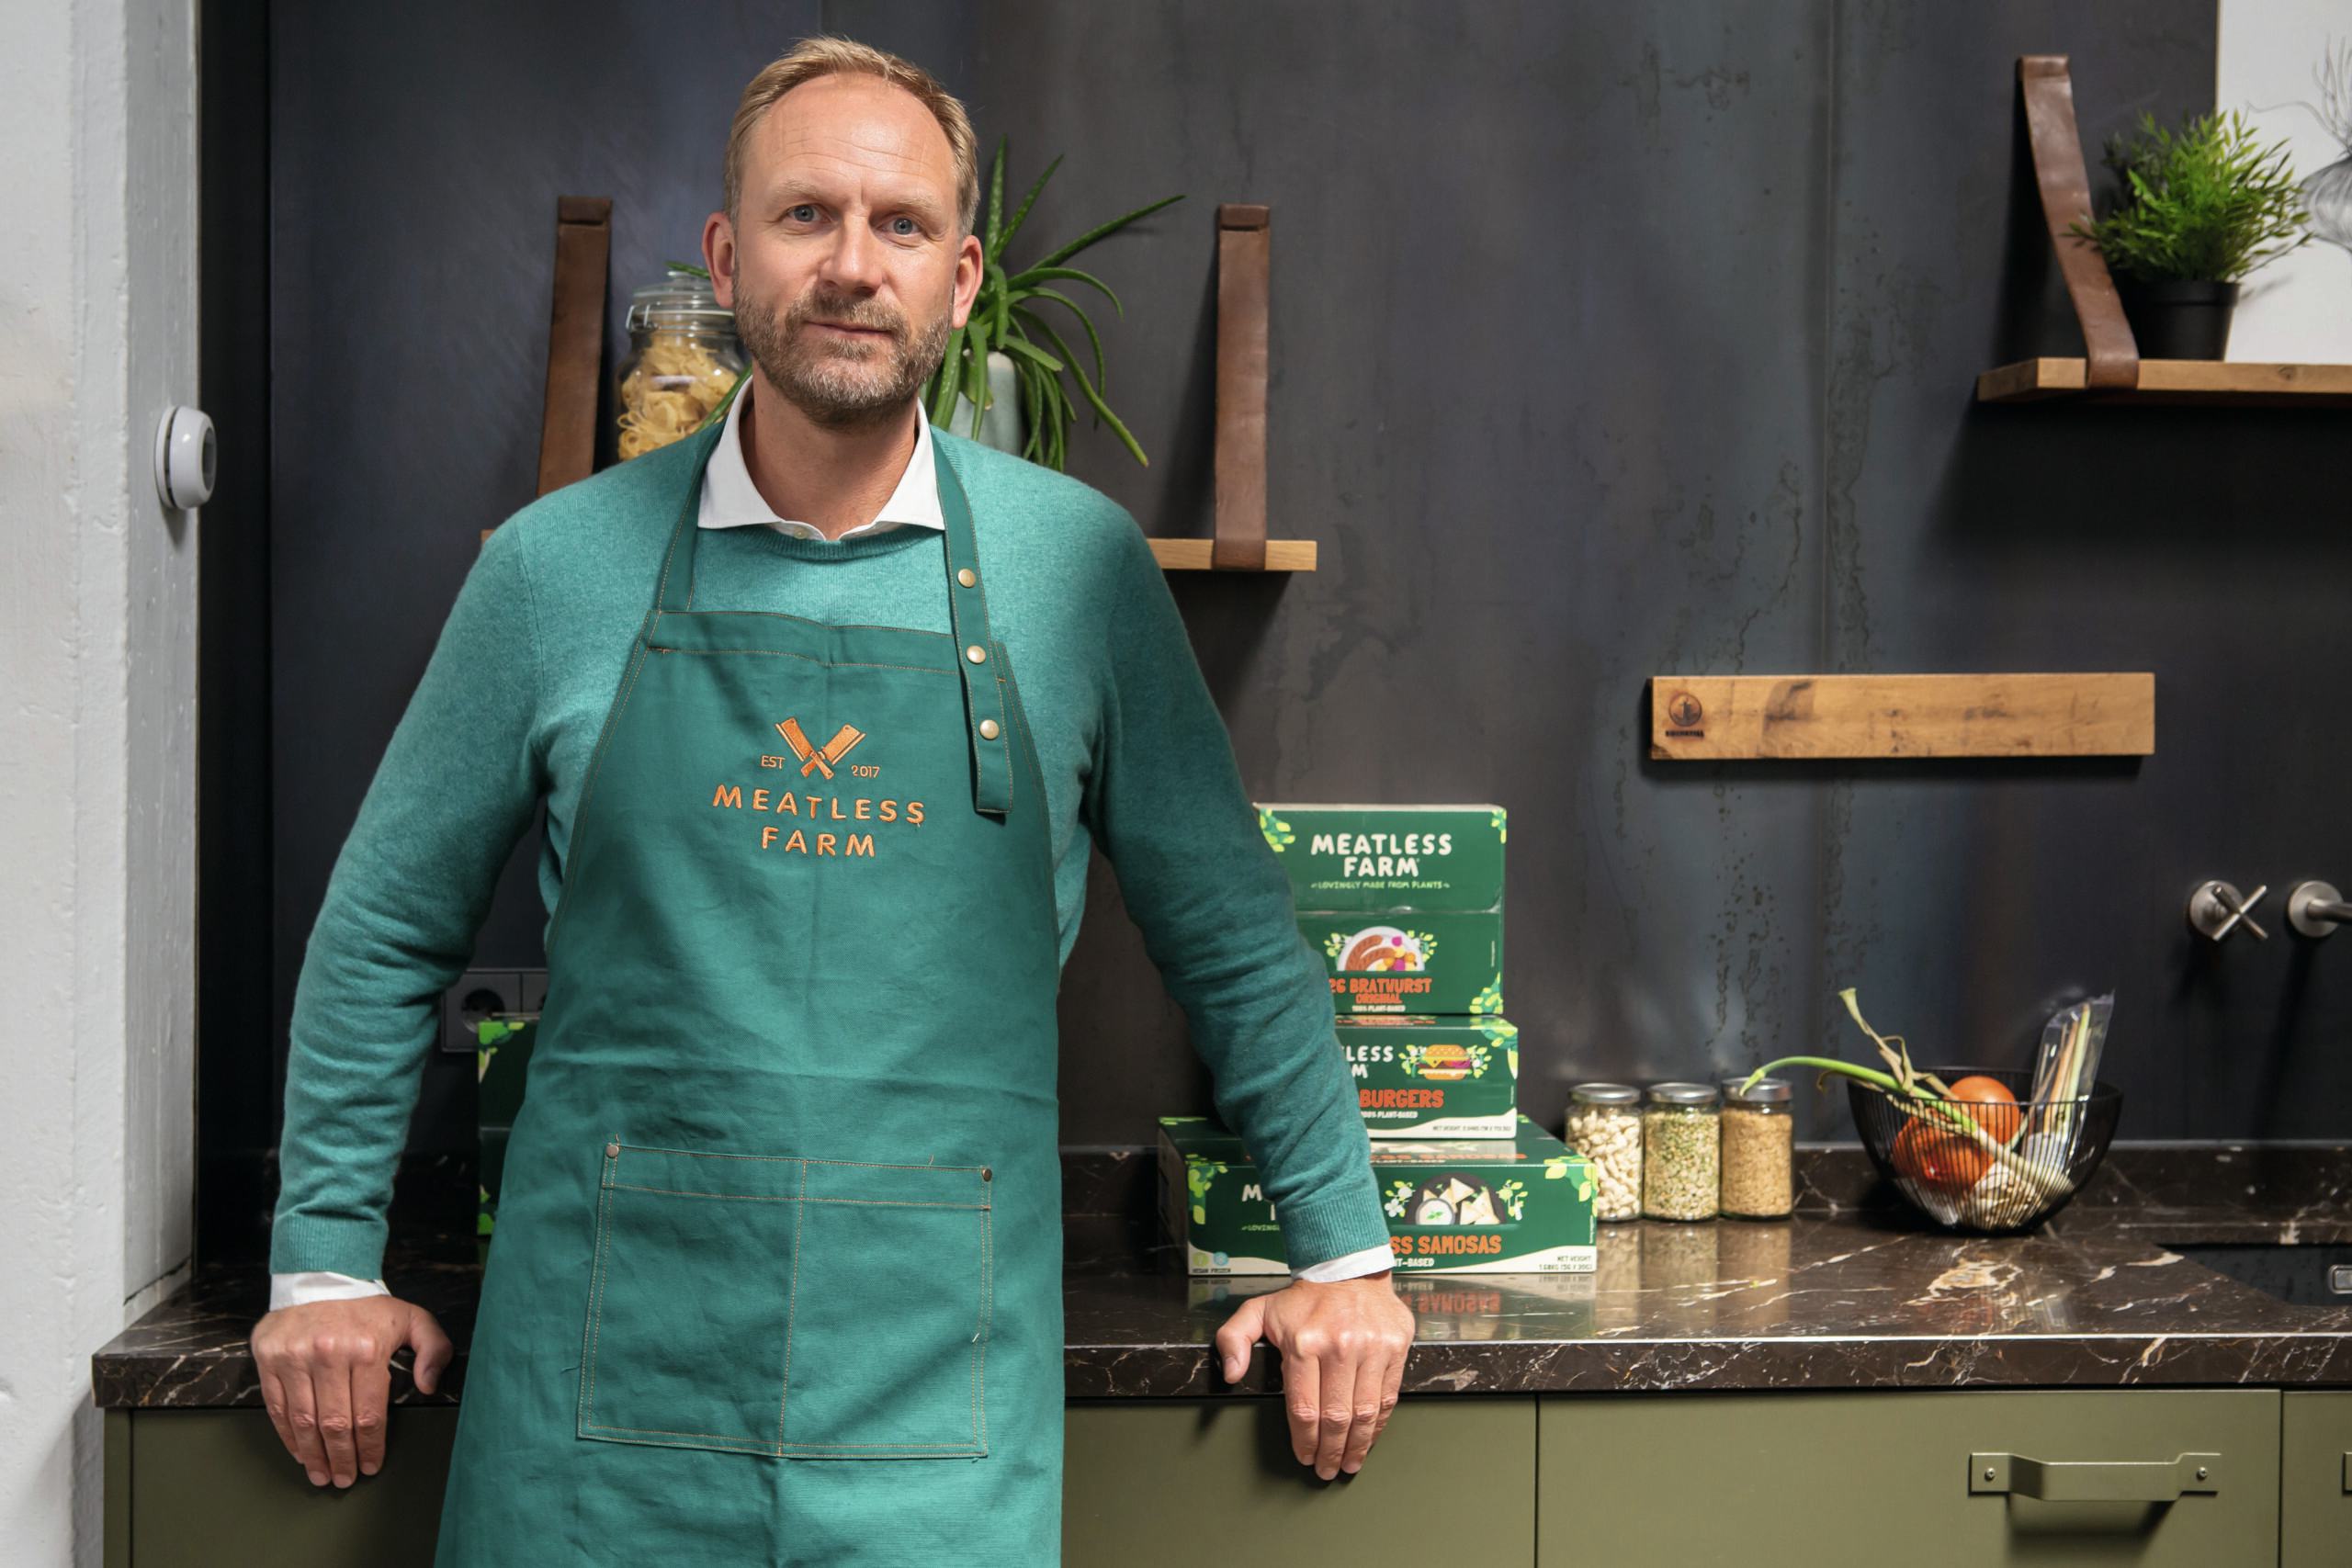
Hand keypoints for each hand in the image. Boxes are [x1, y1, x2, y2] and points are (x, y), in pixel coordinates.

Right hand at [249, 1295, 452, 1486]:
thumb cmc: (369, 1307)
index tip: (371, 1466)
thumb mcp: (413, 1318)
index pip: (368, 1414)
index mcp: (366, 1349)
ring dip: (313, 1455)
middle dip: (341, 1459)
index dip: (370, 1447)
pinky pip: (277, 1408)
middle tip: (344, 1480)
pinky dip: (288, 1436)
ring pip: (303, 1421)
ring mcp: (295, 1358)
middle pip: (334, 1424)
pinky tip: (300, 1452)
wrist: (323, 1277)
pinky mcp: (270, 1359)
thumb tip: (429, 1386)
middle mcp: (329, 1355)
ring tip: (322, 1475)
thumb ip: (434, 1349)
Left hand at [1214, 1272, 1415, 1479]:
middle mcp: (1339, 1346)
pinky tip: (1369, 1438)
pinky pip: (1388, 1396)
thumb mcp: (1258, 1310)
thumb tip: (1231, 1373)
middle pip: (1335, 1417)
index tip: (1304, 1456)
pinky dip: (1379, 1424)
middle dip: (1330, 1451)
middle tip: (1326, 1469)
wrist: (1348, 1268)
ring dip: (1357, 1446)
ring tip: (1349, 1463)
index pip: (1304, 1408)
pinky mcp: (1395, 1347)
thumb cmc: (1303, 1298)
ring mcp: (1371, 1347)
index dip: (1304, 1440)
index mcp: (1303, 1342)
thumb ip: (1233, 1339)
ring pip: (1365, 1412)